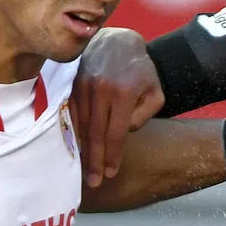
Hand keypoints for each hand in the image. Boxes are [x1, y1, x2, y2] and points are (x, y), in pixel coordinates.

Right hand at [72, 27, 163, 187]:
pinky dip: (72, 133)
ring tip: (83, 171)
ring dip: (81, 151)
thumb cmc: (140, 72)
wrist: (117, 42)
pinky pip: (70, 113)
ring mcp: (82, 85)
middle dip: (94, 161)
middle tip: (93, 183)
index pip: (116, 133)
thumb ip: (145, 116)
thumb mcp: (155, 92)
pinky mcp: (71, 84)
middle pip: (95, 134)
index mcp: (123, 92)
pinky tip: (74, 148)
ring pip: (80, 125)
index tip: (110, 174)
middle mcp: (100, 88)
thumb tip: (124, 132)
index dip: (113, 156)